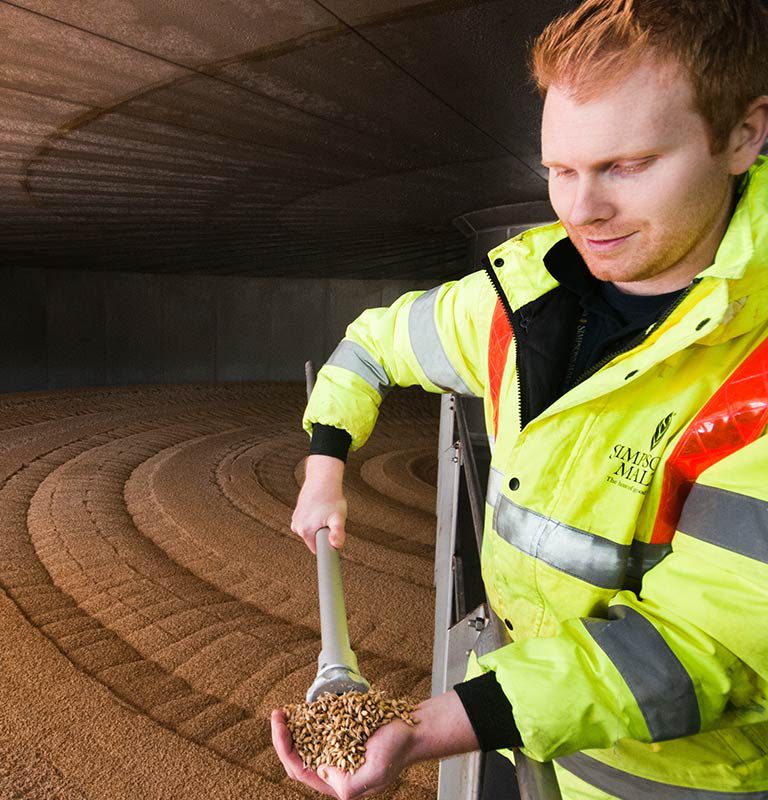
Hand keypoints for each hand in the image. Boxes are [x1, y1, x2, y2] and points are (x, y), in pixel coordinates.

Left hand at [271, 708, 413, 798]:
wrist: (412, 729)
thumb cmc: (397, 751)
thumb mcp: (375, 772)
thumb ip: (350, 784)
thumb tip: (326, 777)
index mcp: (337, 782)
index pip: (300, 770)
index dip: (285, 750)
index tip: (281, 728)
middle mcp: (333, 767)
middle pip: (297, 755)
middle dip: (283, 736)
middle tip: (277, 715)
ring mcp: (336, 749)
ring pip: (304, 741)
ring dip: (291, 726)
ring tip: (283, 712)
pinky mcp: (341, 732)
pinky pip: (317, 727)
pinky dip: (306, 718)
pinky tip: (300, 709)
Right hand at [291, 454, 347, 551]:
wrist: (322, 479)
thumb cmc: (332, 498)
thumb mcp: (338, 517)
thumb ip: (338, 533)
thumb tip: (336, 545)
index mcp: (305, 532)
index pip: (317, 550)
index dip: (327, 545)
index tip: (333, 535)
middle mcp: (297, 528)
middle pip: (314, 540)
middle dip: (323, 534)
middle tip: (330, 520)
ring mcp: (295, 520)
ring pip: (311, 531)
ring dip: (319, 526)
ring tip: (325, 512)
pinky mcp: (296, 514)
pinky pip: (308, 523)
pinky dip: (314, 519)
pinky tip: (319, 508)